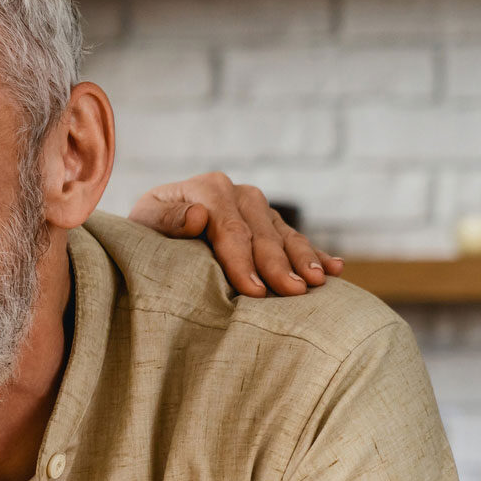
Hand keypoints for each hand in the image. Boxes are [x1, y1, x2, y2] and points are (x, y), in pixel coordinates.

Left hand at [130, 171, 342, 298]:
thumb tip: (199, 215)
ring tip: (319, 283)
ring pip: (285, 235)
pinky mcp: (271, 223)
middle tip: (295, 292)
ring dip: (304, 258)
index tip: (253, 290)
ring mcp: (258, 208)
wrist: (155, 224)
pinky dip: (316, 254)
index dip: (242, 260)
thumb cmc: (147, 229)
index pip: (230, 228)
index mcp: (209, 188)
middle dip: (279, 264)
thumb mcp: (144, 222)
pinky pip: (296, 239)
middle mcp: (239, 193)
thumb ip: (167, 218)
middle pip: (262, 233)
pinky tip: (335, 268)